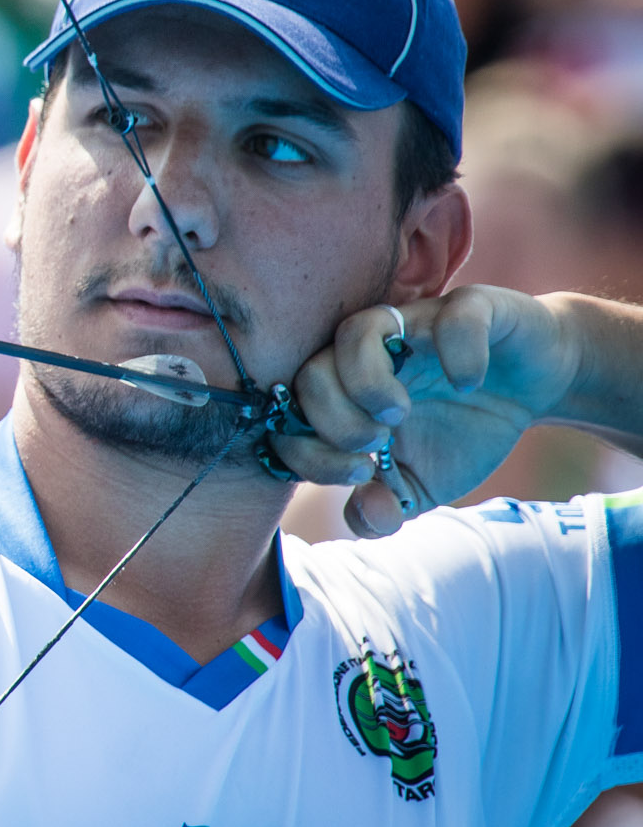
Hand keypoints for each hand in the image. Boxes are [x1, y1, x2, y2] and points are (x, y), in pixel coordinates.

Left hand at [266, 286, 580, 536]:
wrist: (535, 385)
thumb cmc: (464, 429)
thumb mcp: (423, 484)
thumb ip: (386, 508)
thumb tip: (368, 519)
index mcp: (344, 394)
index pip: (289, 416)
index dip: (307, 454)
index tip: (359, 475)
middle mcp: (367, 354)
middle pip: (311, 374)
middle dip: (336, 422)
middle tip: (380, 444)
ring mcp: (413, 325)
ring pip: (356, 332)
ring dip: (367, 384)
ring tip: (399, 414)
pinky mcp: (468, 307)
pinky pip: (450, 316)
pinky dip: (457, 353)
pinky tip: (467, 383)